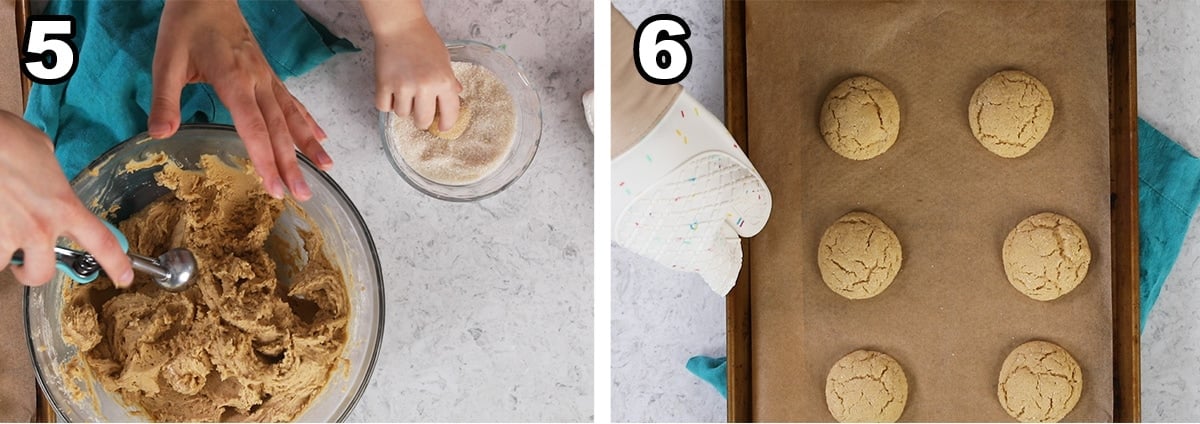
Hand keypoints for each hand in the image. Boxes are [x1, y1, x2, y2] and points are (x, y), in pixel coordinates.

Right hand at [0, 112, 133, 286]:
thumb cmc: (7, 137)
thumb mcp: (42, 151)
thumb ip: (49, 176)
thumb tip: (42, 175)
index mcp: (64, 206)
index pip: (101, 242)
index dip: (115, 264)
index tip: (123, 278)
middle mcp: (39, 227)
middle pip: (41, 273)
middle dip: (30, 272)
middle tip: (23, 262)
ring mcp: (7, 234)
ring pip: (3, 265)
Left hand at [148, 0, 330, 201]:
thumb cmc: (185, 26)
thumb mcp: (166, 60)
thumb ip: (164, 99)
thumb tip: (159, 135)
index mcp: (233, 81)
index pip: (254, 128)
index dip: (265, 160)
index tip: (275, 188)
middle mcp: (258, 82)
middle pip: (279, 128)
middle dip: (292, 163)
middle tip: (304, 193)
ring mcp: (267, 78)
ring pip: (292, 116)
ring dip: (308, 144)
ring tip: (326, 168)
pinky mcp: (269, 75)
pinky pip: (293, 102)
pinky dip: (308, 121)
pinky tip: (320, 138)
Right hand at [367, 9, 461, 129]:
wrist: (401, 26)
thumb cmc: (424, 40)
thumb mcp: (444, 60)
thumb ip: (449, 80)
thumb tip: (456, 94)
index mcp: (443, 82)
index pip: (449, 114)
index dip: (446, 124)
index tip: (442, 127)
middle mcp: (424, 87)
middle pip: (422, 121)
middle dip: (422, 121)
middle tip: (420, 115)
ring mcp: (403, 86)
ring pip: (402, 115)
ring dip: (403, 108)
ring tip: (404, 94)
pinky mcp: (384, 84)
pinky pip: (384, 107)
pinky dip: (387, 103)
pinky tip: (391, 93)